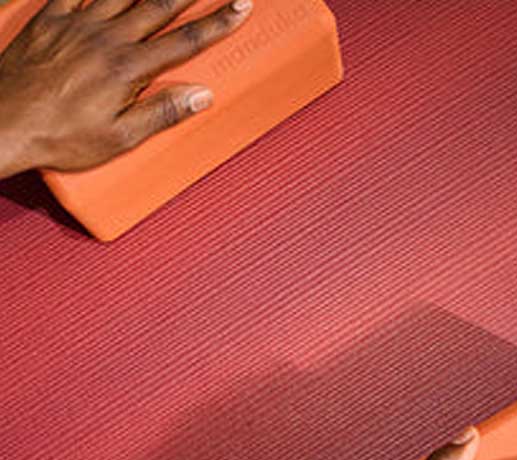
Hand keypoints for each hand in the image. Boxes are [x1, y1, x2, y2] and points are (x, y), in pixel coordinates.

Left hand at [0, 0, 251, 176]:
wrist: (4, 124)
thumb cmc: (61, 137)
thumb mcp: (119, 138)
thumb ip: (162, 113)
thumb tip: (202, 95)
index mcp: (128, 69)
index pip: (185, 41)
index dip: (217, 22)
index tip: (241, 6)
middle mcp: (106, 38)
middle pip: (159, 4)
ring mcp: (77, 23)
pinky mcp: (51, 18)